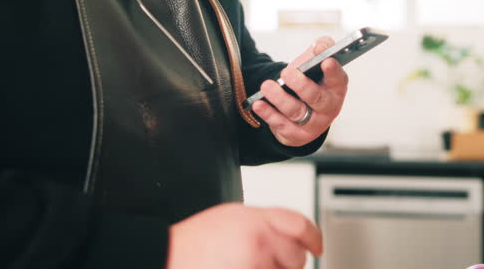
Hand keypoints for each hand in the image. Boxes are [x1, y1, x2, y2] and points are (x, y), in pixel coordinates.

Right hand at [167, 203, 322, 268]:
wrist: (166, 258)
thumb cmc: (192, 244)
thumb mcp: (228, 219)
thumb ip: (261, 223)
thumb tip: (287, 237)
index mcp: (253, 218)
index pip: (299, 225)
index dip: (313, 237)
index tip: (317, 246)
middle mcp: (258, 239)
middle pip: (296, 257)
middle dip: (287, 263)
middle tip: (265, 264)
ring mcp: (255, 264)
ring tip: (245, 266)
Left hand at [251, 36, 348, 146]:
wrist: (302, 114)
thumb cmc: (311, 83)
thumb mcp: (317, 64)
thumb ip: (322, 49)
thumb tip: (320, 45)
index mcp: (336, 87)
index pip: (338, 78)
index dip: (333, 71)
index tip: (326, 61)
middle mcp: (328, 107)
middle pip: (317, 98)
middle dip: (302, 85)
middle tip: (287, 72)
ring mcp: (313, 123)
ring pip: (296, 112)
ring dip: (280, 99)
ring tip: (267, 86)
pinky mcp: (295, 134)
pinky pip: (281, 124)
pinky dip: (268, 114)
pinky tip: (258, 104)